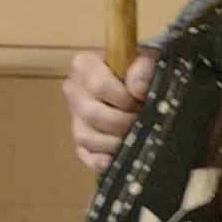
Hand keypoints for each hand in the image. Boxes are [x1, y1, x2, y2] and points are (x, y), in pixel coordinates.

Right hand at [63, 50, 154, 172]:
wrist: (142, 85)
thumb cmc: (141, 70)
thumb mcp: (148, 60)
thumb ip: (143, 68)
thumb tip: (138, 89)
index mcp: (84, 66)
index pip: (97, 85)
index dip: (122, 96)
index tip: (141, 98)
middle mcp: (74, 91)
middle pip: (92, 114)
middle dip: (122, 121)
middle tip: (142, 119)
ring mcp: (76, 119)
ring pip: (87, 137)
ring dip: (115, 141)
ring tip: (136, 136)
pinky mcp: (82, 142)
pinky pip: (85, 156)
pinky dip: (99, 161)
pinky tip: (113, 160)